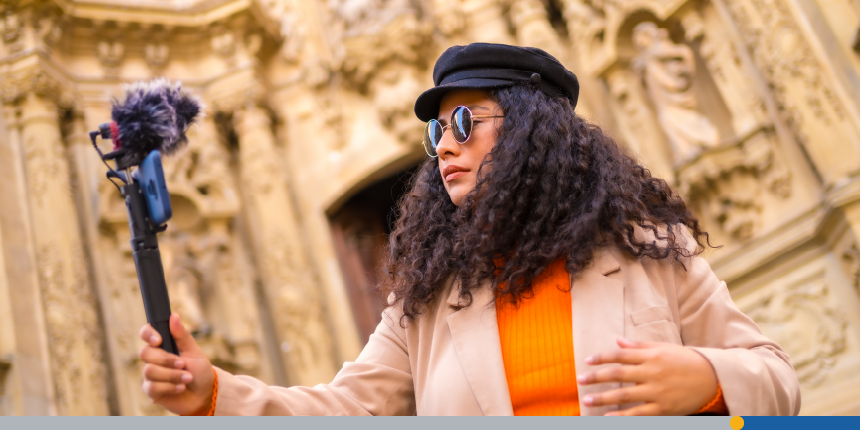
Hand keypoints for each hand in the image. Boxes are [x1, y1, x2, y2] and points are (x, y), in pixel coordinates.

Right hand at [139, 314, 214, 414]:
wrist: (205, 393)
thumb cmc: (200, 370)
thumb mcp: (194, 351)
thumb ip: (182, 335)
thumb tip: (173, 315)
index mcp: (163, 346)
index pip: (146, 333)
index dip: (148, 334)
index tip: (159, 340)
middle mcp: (153, 359)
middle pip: (145, 353)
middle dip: (166, 360)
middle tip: (183, 364)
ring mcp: (151, 375)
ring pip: (149, 371)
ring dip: (172, 375)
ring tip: (187, 378)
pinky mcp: (151, 391)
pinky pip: (151, 387)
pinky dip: (170, 387)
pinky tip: (180, 388)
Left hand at [577, 337, 717, 415]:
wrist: (713, 378)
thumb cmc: (686, 361)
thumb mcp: (663, 348)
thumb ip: (638, 346)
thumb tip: (617, 340)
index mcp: (651, 356)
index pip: (620, 356)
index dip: (602, 358)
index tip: (587, 361)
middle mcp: (652, 373)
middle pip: (618, 375)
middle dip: (596, 377)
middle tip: (579, 380)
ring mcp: (657, 391)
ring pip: (625, 395)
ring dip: (603, 398)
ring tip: (586, 399)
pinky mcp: (663, 408)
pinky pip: (639, 413)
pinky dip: (622, 416)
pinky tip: (608, 417)